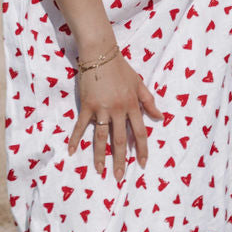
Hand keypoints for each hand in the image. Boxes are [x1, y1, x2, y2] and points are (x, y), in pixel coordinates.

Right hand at [67, 52, 163, 181]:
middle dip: (121, 160)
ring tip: (99, 171)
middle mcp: (118, 110)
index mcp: (132, 105)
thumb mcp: (139, 84)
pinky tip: (72, 151)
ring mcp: (101, 109)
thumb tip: (160, 118)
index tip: (142, 164)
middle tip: (119, 177)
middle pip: (121, 140)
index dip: (142, 149)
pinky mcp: (87, 105)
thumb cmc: (120, 68)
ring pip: (101, 137)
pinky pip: (80, 126)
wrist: (100, 54)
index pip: (140, 132)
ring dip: (100, 156)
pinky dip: (75, 139)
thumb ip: (149, 102)